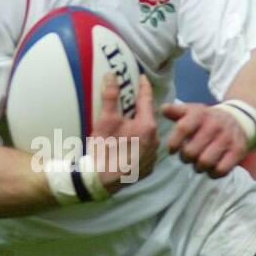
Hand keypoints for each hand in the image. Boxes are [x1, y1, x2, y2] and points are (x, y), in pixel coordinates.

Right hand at [88, 73, 157, 192]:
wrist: (100, 180)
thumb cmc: (103, 148)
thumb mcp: (105, 120)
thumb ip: (111, 96)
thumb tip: (111, 75)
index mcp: (147, 126)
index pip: (147, 99)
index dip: (143, 87)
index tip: (141, 77)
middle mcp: (155, 140)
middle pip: (148, 118)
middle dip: (140, 110)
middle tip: (129, 103)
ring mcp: (153, 156)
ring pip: (148, 135)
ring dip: (140, 129)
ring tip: (128, 126)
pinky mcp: (148, 168)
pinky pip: (146, 150)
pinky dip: (139, 145)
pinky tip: (128, 145)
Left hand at [160, 101, 248, 177]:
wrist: (238, 119)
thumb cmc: (208, 119)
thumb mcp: (193, 111)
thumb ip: (176, 111)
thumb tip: (163, 109)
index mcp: (200, 114)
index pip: (182, 128)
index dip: (174, 143)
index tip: (172, 150)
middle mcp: (214, 125)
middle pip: (191, 151)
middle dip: (185, 158)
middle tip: (187, 157)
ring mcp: (227, 139)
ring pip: (205, 162)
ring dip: (198, 167)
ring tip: (198, 163)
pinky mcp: (238, 151)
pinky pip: (221, 170)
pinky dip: (212, 173)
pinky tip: (210, 168)